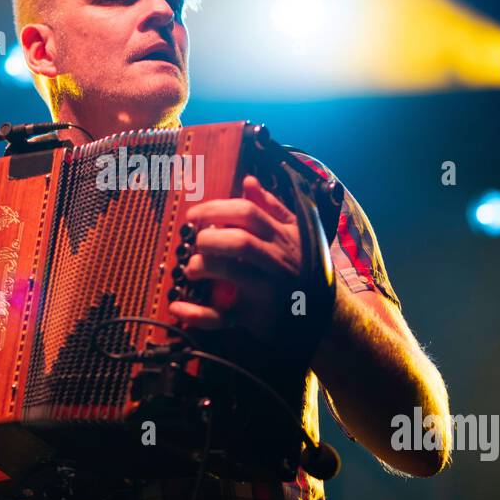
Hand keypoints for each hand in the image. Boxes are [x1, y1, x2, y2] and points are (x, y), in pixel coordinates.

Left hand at [167, 175, 301, 335]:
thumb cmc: (301, 263)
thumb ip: (271, 206)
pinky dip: (197, 315)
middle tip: (193, 242)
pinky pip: (223, 318)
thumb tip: (248, 181)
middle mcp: (275, 261)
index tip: (193, 215)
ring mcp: (265, 290)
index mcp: (280, 236)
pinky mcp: (254, 318)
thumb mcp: (294, 232)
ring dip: (203, 266)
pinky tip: (177, 307)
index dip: (216, 209)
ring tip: (190, 268)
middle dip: (209, 238)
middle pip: (239, 241)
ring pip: (233, 273)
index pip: (247, 212)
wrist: (322, 311)